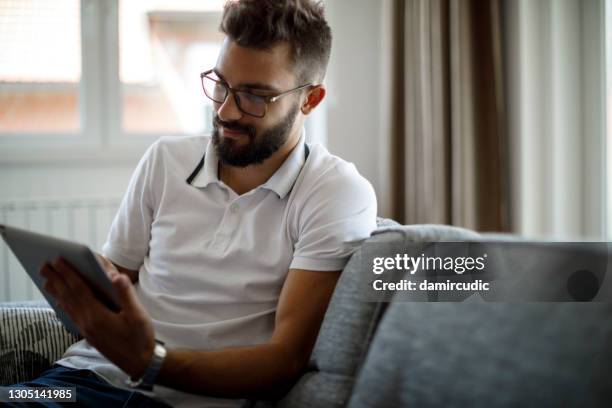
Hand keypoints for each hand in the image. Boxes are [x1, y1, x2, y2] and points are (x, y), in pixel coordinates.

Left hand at [40, 257, 154, 378]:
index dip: (68, 273)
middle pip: (68, 297)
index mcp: (98, 315)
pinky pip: (71, 315)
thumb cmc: (140, 338)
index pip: (79, 289)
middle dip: (56, 279)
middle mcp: (87, 322)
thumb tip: (116, 276)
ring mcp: (86, 330)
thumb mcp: (138, 315)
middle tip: (44, 265)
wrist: (139, 363)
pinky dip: (64, 305)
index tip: (58, 260)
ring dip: (56, 292)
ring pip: (67, 307)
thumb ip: (126, 294)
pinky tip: (60, 302)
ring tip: (47, 280)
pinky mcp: (89, 334)